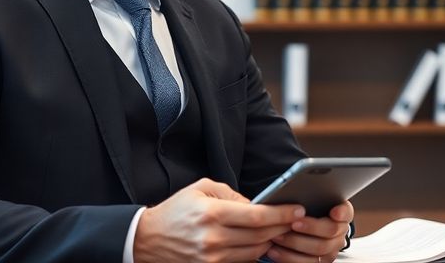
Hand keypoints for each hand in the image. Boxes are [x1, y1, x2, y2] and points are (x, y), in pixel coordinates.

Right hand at [134, 178, 303, 262]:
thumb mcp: (201, 189)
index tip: (297, 209)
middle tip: (295, 219)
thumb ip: (232, 195)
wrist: (147, 239)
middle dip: (282, 227)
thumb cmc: (176, 211)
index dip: (282, 213)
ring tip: (278, 231)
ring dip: (270, 242)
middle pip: (261, 236)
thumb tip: (258, 204)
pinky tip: (259, 244)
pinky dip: (254, 254)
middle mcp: (213, 239)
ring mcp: (212, 259)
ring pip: (256, 253)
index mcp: (212, 214)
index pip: (258, 217)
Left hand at [265, 201, 353, 262]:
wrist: (300, 229)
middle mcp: (339, 232)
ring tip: (278, 235)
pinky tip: (275, 250)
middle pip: (331, 230)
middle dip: (311, 227)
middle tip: (293, 223)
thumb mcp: (307, 199)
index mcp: (340, 213)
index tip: (334, 212)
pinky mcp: (319, 262)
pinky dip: (288, 257)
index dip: (341, 212)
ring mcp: (331, 249)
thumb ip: (308, 195)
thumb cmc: (303, 210)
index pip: (346, 211)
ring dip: (296, 242)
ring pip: (318, 249)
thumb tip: (297, 188)